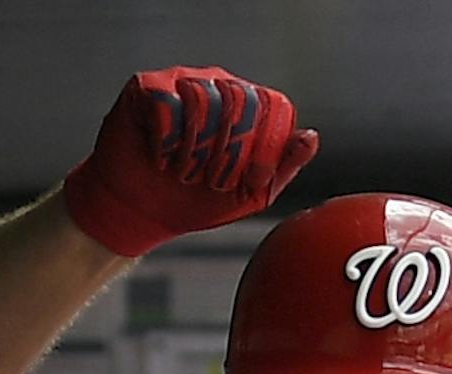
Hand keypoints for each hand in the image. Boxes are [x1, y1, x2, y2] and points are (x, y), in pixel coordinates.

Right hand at [63, 68, 318, 256]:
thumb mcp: (248, 195)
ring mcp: (180, 82)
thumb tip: (311, 137)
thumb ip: (282, 168)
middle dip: (223, 153)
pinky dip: (165, 143)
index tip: (236, 181)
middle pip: (238, 101)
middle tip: (205, 179)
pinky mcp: (146, 88)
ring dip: (192, 150)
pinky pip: (166, 105)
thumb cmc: (193, 201)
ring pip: (202, 100)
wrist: (140, 214)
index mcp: (244, 106)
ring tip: (181, 172)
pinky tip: (159, 159)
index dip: (256, 149)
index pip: (270, 107)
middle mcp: (215, 85)